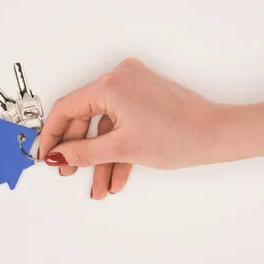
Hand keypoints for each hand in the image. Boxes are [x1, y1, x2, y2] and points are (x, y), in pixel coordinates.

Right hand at [38, 58, 227, 199]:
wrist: (217, 135)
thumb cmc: (181, 135)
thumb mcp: (122, 148)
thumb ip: (83, 152)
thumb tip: (59, 154)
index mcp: (111, 84)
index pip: (67, 108)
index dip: (53, 135)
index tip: (46, 153)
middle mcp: (121, 78)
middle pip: (85, 117)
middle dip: (79, 151)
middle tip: (69, 171)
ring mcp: (133, 86)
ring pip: (104, 125)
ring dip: (101, 157)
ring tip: (99, 185)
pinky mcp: (143, 96)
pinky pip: (121, 123)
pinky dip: (117, 148)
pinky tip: (116, 175)